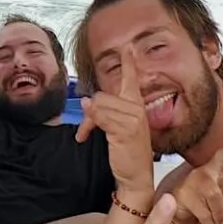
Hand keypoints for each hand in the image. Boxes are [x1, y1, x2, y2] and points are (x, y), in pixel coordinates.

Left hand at [75, 47, 153, 195]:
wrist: (136, 176)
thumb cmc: (128, 153)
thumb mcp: (117, 128)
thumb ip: (104, 112)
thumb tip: (87, 101)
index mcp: (136, 106)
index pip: (132, 80)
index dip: (129, 63)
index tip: (127, 48)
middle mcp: (137, 109)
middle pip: (102, 96)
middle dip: (90, 112)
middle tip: (87, 128)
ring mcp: (132, 118)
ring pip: (98, 106)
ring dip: (87, 122)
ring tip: (87, 134)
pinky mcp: (125, 129)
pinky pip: (99, 117)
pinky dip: (89, 125)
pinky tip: (85, 135)